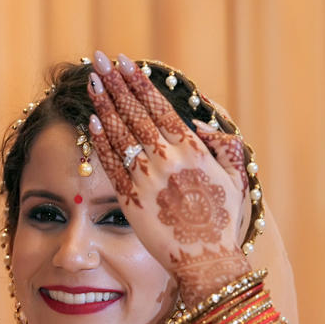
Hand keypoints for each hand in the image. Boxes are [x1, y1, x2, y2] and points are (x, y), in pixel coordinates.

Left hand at [87, 51, 249, 305]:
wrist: (205, 263)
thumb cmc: (222, 223)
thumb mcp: (234, 179)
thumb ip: (221, 147)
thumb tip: (200, 127)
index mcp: (193, 151)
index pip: (159, 107)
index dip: (138, 83)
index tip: (124, 63)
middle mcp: (168, 160)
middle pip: (134, 113)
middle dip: (115, 83)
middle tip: (98, 60)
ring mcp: (147, 180)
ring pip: (119, 134)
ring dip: (103, 104)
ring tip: (90, 82)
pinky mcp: (131, 201)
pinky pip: (112, 166)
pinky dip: (100, 142)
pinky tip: (90, 121)